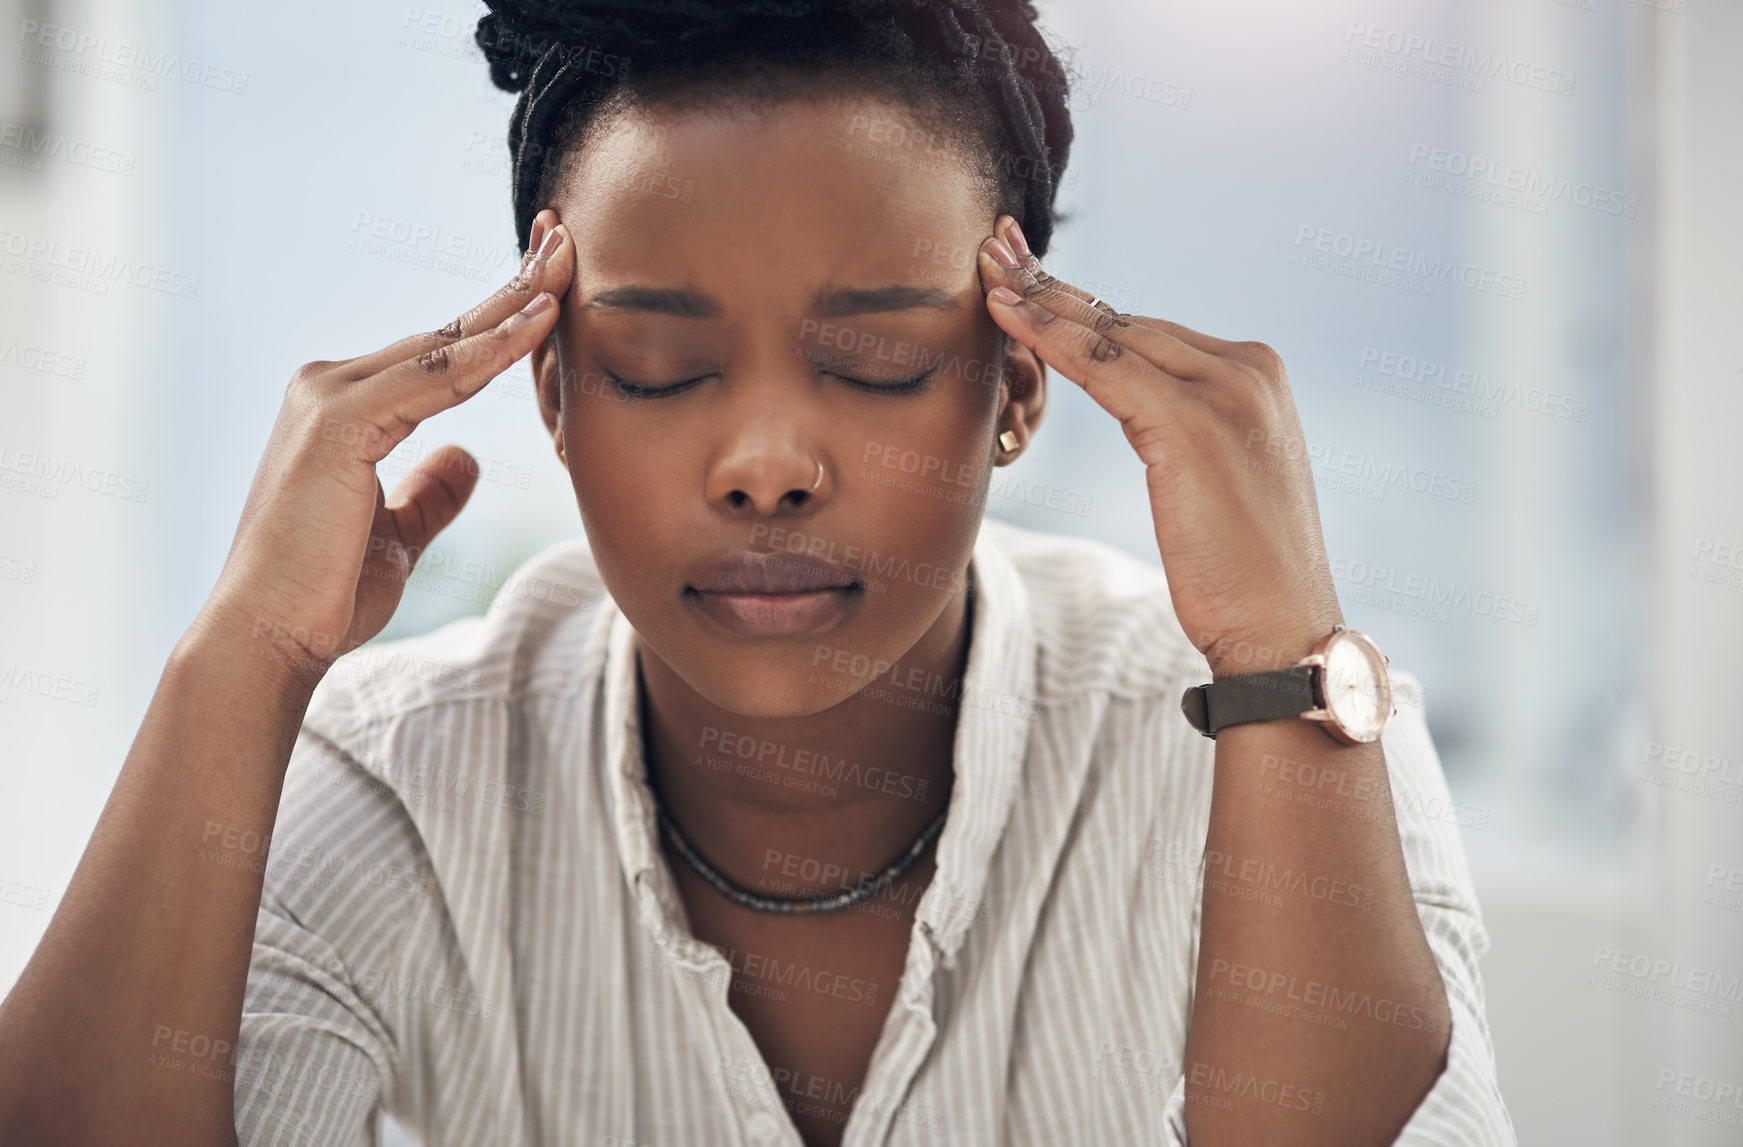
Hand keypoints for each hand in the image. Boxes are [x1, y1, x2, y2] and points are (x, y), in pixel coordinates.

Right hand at [197, 210, 574, 683]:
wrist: (270, 636)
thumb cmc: (326, 594)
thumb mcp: (397, 536)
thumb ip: (429, 492)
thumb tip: (467, 458)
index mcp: (344, 408)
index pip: (439, 354)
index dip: (498, 319)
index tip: (552, 285)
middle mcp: (329, 387)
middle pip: (443, 332)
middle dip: (511, 287)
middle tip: (567, 239)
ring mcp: (330, 398)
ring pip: (444, 345)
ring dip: (511, 303)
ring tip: (565, 261)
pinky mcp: (338, 422)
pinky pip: (436, 379)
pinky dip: (491, 351)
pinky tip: (538, 323)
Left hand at [977, 215, 1341, 677]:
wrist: (1282, 630)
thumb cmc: (1242, 573)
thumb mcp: (1218, 479)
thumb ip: (1185, 426)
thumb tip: (1136, 402)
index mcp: (1255, 374)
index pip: (1148, 329)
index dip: (1081, 302)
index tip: (1027, 273)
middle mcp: (1247, 367)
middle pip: (1126, 320)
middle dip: (1053, 284)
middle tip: (993, 246)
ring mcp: (1225, 389)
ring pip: (1110, 333)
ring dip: (1041, 300)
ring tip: (985, 269)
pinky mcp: (1192, 422)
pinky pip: (1102, 367)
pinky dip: (1048, 336)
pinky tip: (1004, 313)